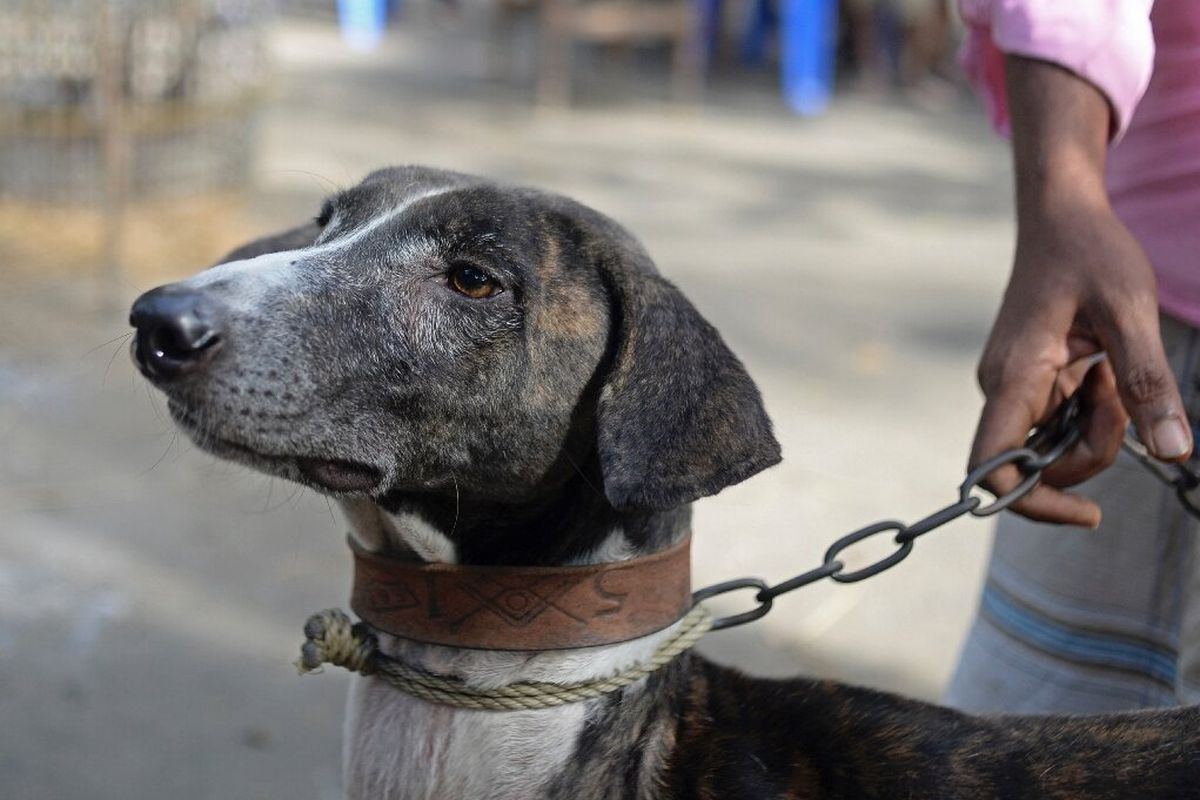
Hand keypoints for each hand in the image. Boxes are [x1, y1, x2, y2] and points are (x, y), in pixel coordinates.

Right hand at [971, 203, 1189, 527]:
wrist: (1060, 215)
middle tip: (1123, 390)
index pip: (993, 467)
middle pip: (1040, 463)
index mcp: (1014, 376)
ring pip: (1053, 445)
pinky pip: (1057, 422)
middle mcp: (1001, 389)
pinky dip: (1090, 410)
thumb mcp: (1131, 313)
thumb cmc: (1091, 253)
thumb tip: (1175, 452)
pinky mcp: (1025, 383)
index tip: (1090, 514)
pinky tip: (1101, 368)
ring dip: (1096, 425)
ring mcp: (1010, 388)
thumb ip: (1148, 385)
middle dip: (1095, 447)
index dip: (1034, 503)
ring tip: (1113, 368)